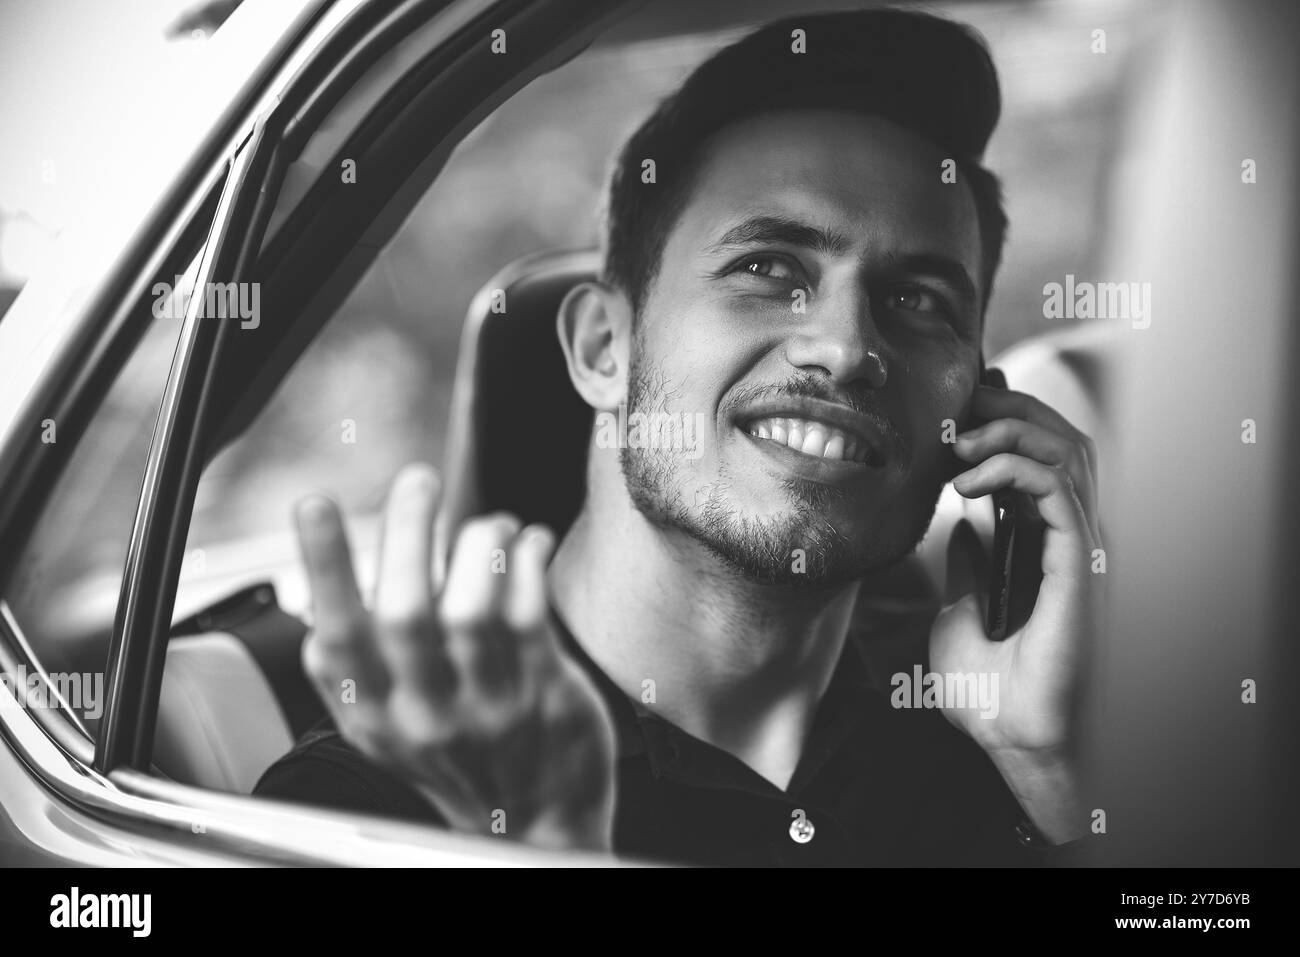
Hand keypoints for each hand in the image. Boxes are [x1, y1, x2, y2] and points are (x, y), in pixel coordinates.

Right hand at [294, 464, 616, 851]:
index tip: (314, 502)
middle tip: (417, 480)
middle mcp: (425, 716)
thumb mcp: (387, 731)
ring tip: (487, 522)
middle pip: (406, 610)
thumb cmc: (459, 763)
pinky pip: (530, 611)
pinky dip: (526, 561)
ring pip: (472, 607)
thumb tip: (321, 591)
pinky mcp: (545, 696)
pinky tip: (526, 542)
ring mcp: (488, 708)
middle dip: (408, 529)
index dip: (324, 567)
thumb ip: (353, 671)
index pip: (336, 637)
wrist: (537, 830)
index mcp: (373, 718)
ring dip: (478, 543)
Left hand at [929, 375, 1102, 838]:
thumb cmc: (988, 691)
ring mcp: (1082, 547)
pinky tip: (968, 481)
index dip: (1005, 425)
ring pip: (1068, 450)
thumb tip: (962, 533)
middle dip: (1010, 410)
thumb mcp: (959, 614)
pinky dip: (1011, 467)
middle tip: (959, 409)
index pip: (1042, 459)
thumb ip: (967, 570)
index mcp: (1047, 548)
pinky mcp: (1080, 560)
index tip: (955, 417)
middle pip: (1062, 439)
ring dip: (1010, 429)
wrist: (1007, 736)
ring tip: (958, 442)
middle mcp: (1072, 539)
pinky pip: (1056, 488)